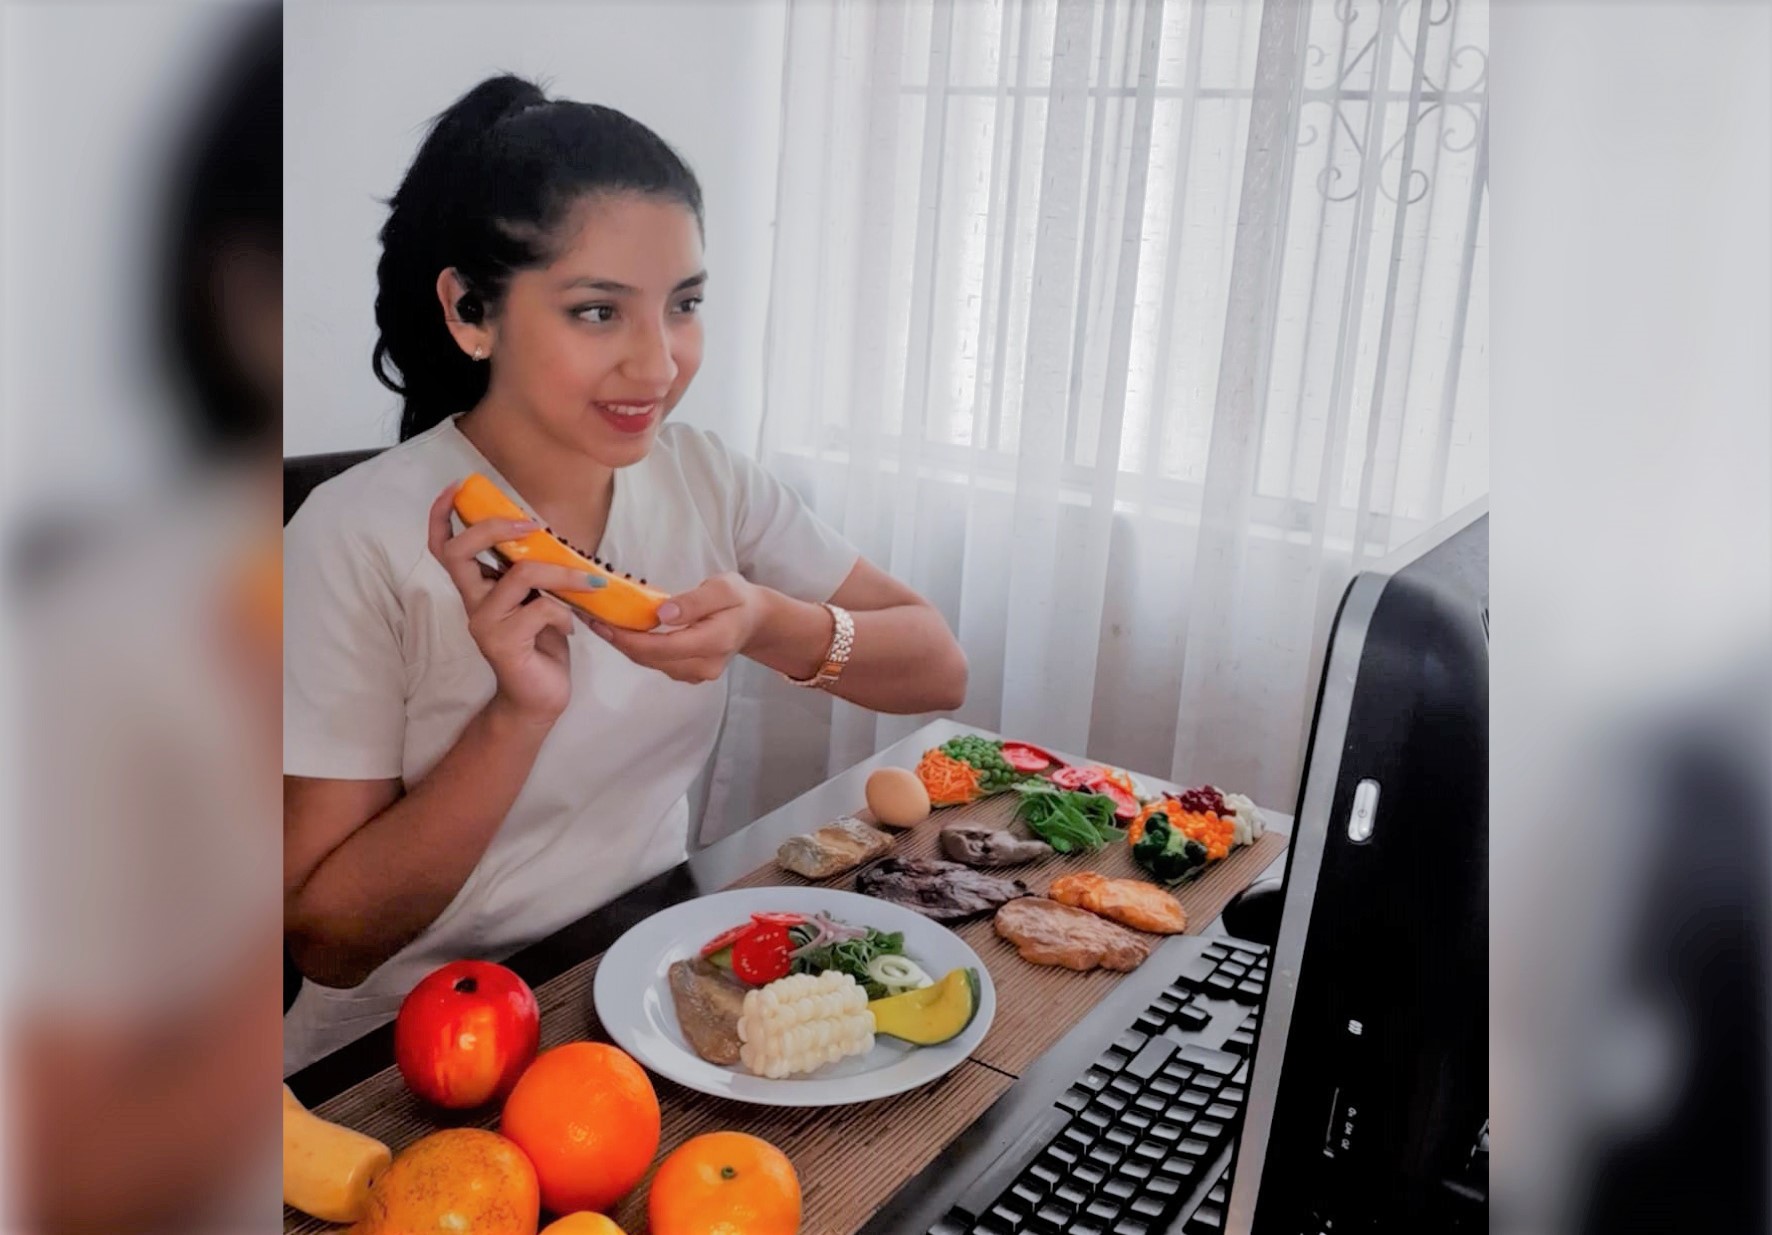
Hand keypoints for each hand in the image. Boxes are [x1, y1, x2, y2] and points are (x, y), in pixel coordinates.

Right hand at [427, 484, 596, 723]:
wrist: (539, 699)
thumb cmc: (539, 645)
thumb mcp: (535, 600)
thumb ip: (531, 572)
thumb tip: (547, 534)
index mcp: (477, 589)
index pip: (443, 547)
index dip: (442, 515)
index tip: (458, 487)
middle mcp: (473, 604)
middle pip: (459, 552)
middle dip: (494, 527)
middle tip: (532, 524)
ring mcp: (485, 625)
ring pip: (519, 575)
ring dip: (560, 573)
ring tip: (587, 584)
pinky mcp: (505, 645)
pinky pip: (541, 610)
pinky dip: (564, 613)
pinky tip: (570, 627)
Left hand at [590, 571, 767, 684]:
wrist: (753, 620)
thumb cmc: (738, 600)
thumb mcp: (723, 588)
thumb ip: (694, 601)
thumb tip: (662, 614)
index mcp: (714, 642)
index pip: (662, 647)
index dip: (629, 638)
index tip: (603, 623)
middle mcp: (704, 666)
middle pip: (651, 658)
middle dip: (618, 640)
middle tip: (590, 618)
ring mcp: (696, 674)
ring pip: (650, 662)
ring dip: (623, 644)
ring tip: (599, 622)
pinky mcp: (688, 673)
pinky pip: (656, 662)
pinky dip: (635, 647)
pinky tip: (620, 631)